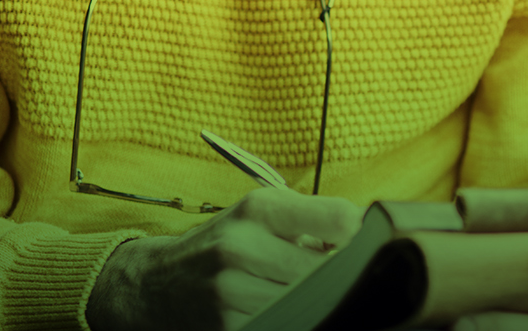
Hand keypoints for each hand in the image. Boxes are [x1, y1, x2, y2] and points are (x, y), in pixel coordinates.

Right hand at [86, 187, 362, 330]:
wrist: (158, 284)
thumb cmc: (228, 243)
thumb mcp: (262, 215)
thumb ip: (314, 219)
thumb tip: (369, 236)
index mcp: (259, 209)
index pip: (340, 219)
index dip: (360, 237)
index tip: (361, 244)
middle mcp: (242, 247)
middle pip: (328, 270)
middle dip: (341, 275)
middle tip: (344, 276)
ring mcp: (231, 292)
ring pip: (311, 304)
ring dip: (321, 301)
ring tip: (315, 294)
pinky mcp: (228, 328)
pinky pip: (285, 325)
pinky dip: (298, 320)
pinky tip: (294, 311)